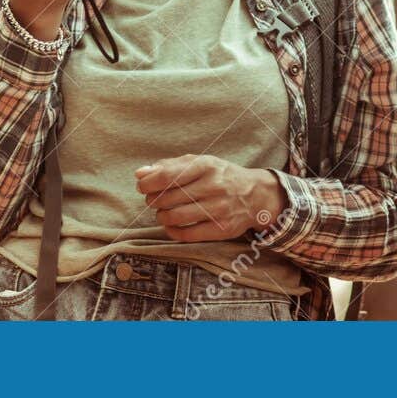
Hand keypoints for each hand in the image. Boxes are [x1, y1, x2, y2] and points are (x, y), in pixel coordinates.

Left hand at [135, 155, 286, 240]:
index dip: (148, 183)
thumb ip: (170, 166)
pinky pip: (186, 234)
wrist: (256, 195)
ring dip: (161, 216)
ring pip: (174, 217)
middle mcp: (213, 186)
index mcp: (206, 166)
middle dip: (153, 200)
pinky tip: (172, 225)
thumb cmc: (221, 176)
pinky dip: (172, 231)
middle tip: (154, 199)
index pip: (168, 176)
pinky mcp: (220, 229)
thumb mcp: (201, 163)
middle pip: (167, 198)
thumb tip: (140, 174)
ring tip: (163, 212)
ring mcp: (218, 209)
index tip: (142, 186)